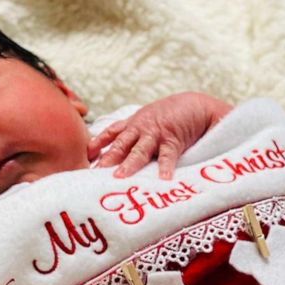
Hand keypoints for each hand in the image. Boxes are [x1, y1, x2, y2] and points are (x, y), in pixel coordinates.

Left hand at [88, 92, 232, 178]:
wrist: (197, 105)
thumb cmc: (173, 117)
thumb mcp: (150, 121)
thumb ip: (136, 135)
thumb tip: (121, 155)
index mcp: (135, 124)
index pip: (111, 133)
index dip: (98, 143)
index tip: (87, 155)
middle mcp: (141, 128)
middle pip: (120, 145)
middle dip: (107, 158)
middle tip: (95, 173)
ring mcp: (156, 134)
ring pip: (139, 151)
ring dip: (129, 164)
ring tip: (120, 177)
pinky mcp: (173, 139)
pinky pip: (168, 156)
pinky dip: (165, 167)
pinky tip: (163, 179)